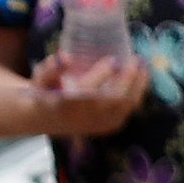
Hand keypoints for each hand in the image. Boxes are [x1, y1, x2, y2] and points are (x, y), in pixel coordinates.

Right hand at [30, 55, 147, 140]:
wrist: (47, 119)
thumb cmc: (45, 93)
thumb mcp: (40, 79)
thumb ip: (50, 69)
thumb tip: (65, 57)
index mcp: (67, 105)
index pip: (87, 90)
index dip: (102, 74)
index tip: (113, 59)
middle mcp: (85, 117)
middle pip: (113, 99)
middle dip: (128, 78)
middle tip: (135, 59)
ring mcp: (100, 123)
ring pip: (126, 105)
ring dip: (138, 85)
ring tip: (143, 65)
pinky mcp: (109, 125)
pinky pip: (128, 109)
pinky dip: (138, 92)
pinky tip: (141, 77)